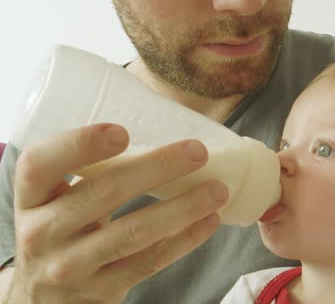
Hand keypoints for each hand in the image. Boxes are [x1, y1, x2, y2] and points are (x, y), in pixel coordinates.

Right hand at [7, 123, 227, 303]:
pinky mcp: (100, 290)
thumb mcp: (56, 203)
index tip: (121, 131)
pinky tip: (209, 221)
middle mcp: (42, 232)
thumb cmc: (61, 232)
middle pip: (102, 194)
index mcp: (32, 198)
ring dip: (182, 208)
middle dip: (156, 169)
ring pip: (134, 232)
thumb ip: (91, 176)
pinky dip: (184, 240)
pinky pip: (149, 262)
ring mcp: (71, 266)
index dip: (79, 145)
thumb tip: (165, 136)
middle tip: (197, 152)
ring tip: (218, 190)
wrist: (42, 299)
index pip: (40, 164)